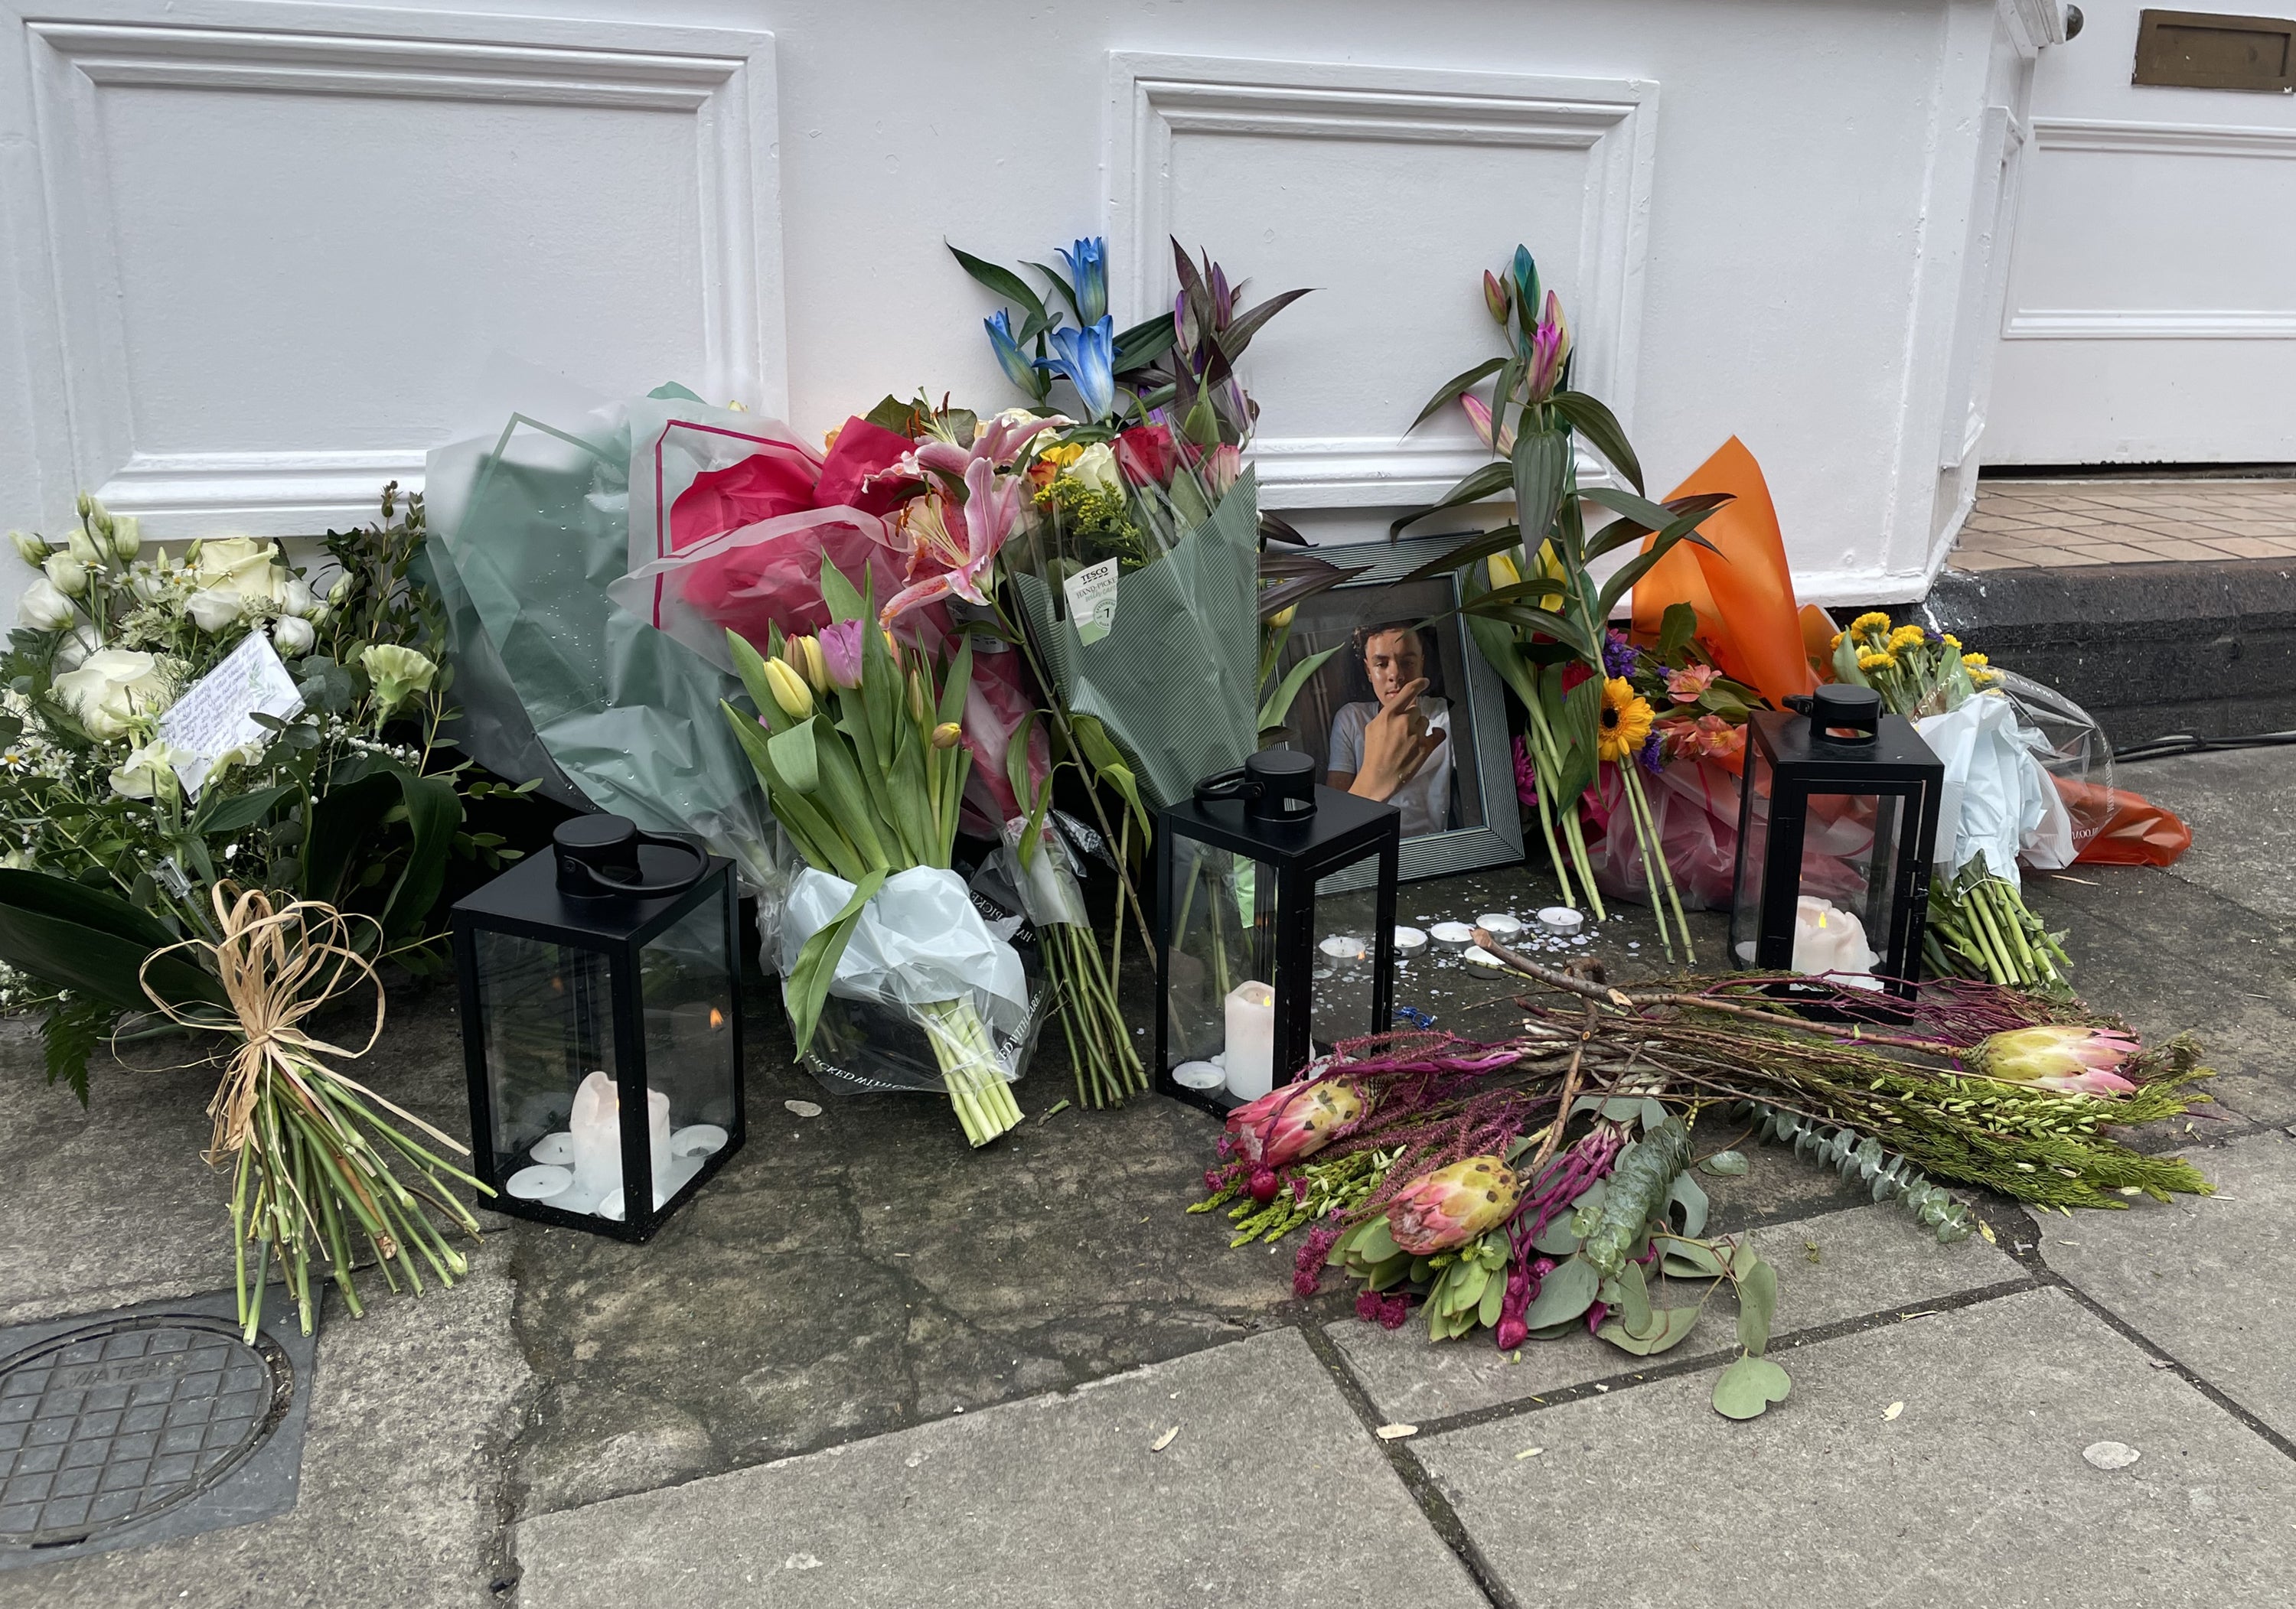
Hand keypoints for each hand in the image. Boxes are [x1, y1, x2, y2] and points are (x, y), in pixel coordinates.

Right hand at [1350, 678, 1444, 802]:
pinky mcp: (1425, 748)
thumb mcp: (1372, 728)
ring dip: (1419, 728)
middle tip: (1403, 732)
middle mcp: (1403, 722)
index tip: (1424, 681)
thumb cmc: (1374, 754)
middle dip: (1411, 718)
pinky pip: (1438, 733)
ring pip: (1425, 721)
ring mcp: (1415, 735)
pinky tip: (1430, 737)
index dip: (1419, 684)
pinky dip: (1436, 734)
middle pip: (1416, 710)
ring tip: (1408, 741)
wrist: (1378, 777)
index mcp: (1388, 715)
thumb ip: (1386, 715)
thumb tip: (1398, 708)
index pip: (1408, 692)